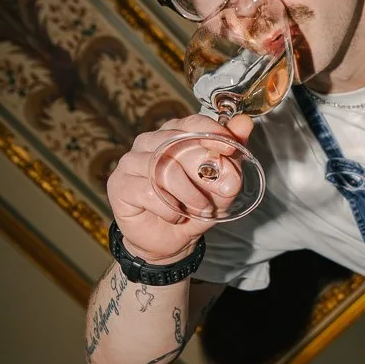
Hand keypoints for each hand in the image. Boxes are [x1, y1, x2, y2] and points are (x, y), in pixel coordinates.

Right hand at [106, 113, 253, 261]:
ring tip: (201, 208)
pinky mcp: (119, 185)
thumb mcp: (221, 184)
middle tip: (223, 190)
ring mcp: (130, 161)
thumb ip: (232, 155)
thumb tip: (245, 124)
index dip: (212, 133)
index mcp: (173, 134)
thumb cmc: (194, 206)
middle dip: (204, 169)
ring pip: (163, 168)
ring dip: (189, 193)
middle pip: (177, 144)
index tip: (230, 148)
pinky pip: (148, 192)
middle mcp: (149, 142)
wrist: (171, 240)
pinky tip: (175, 215)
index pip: (192, 123)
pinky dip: (169, 208)